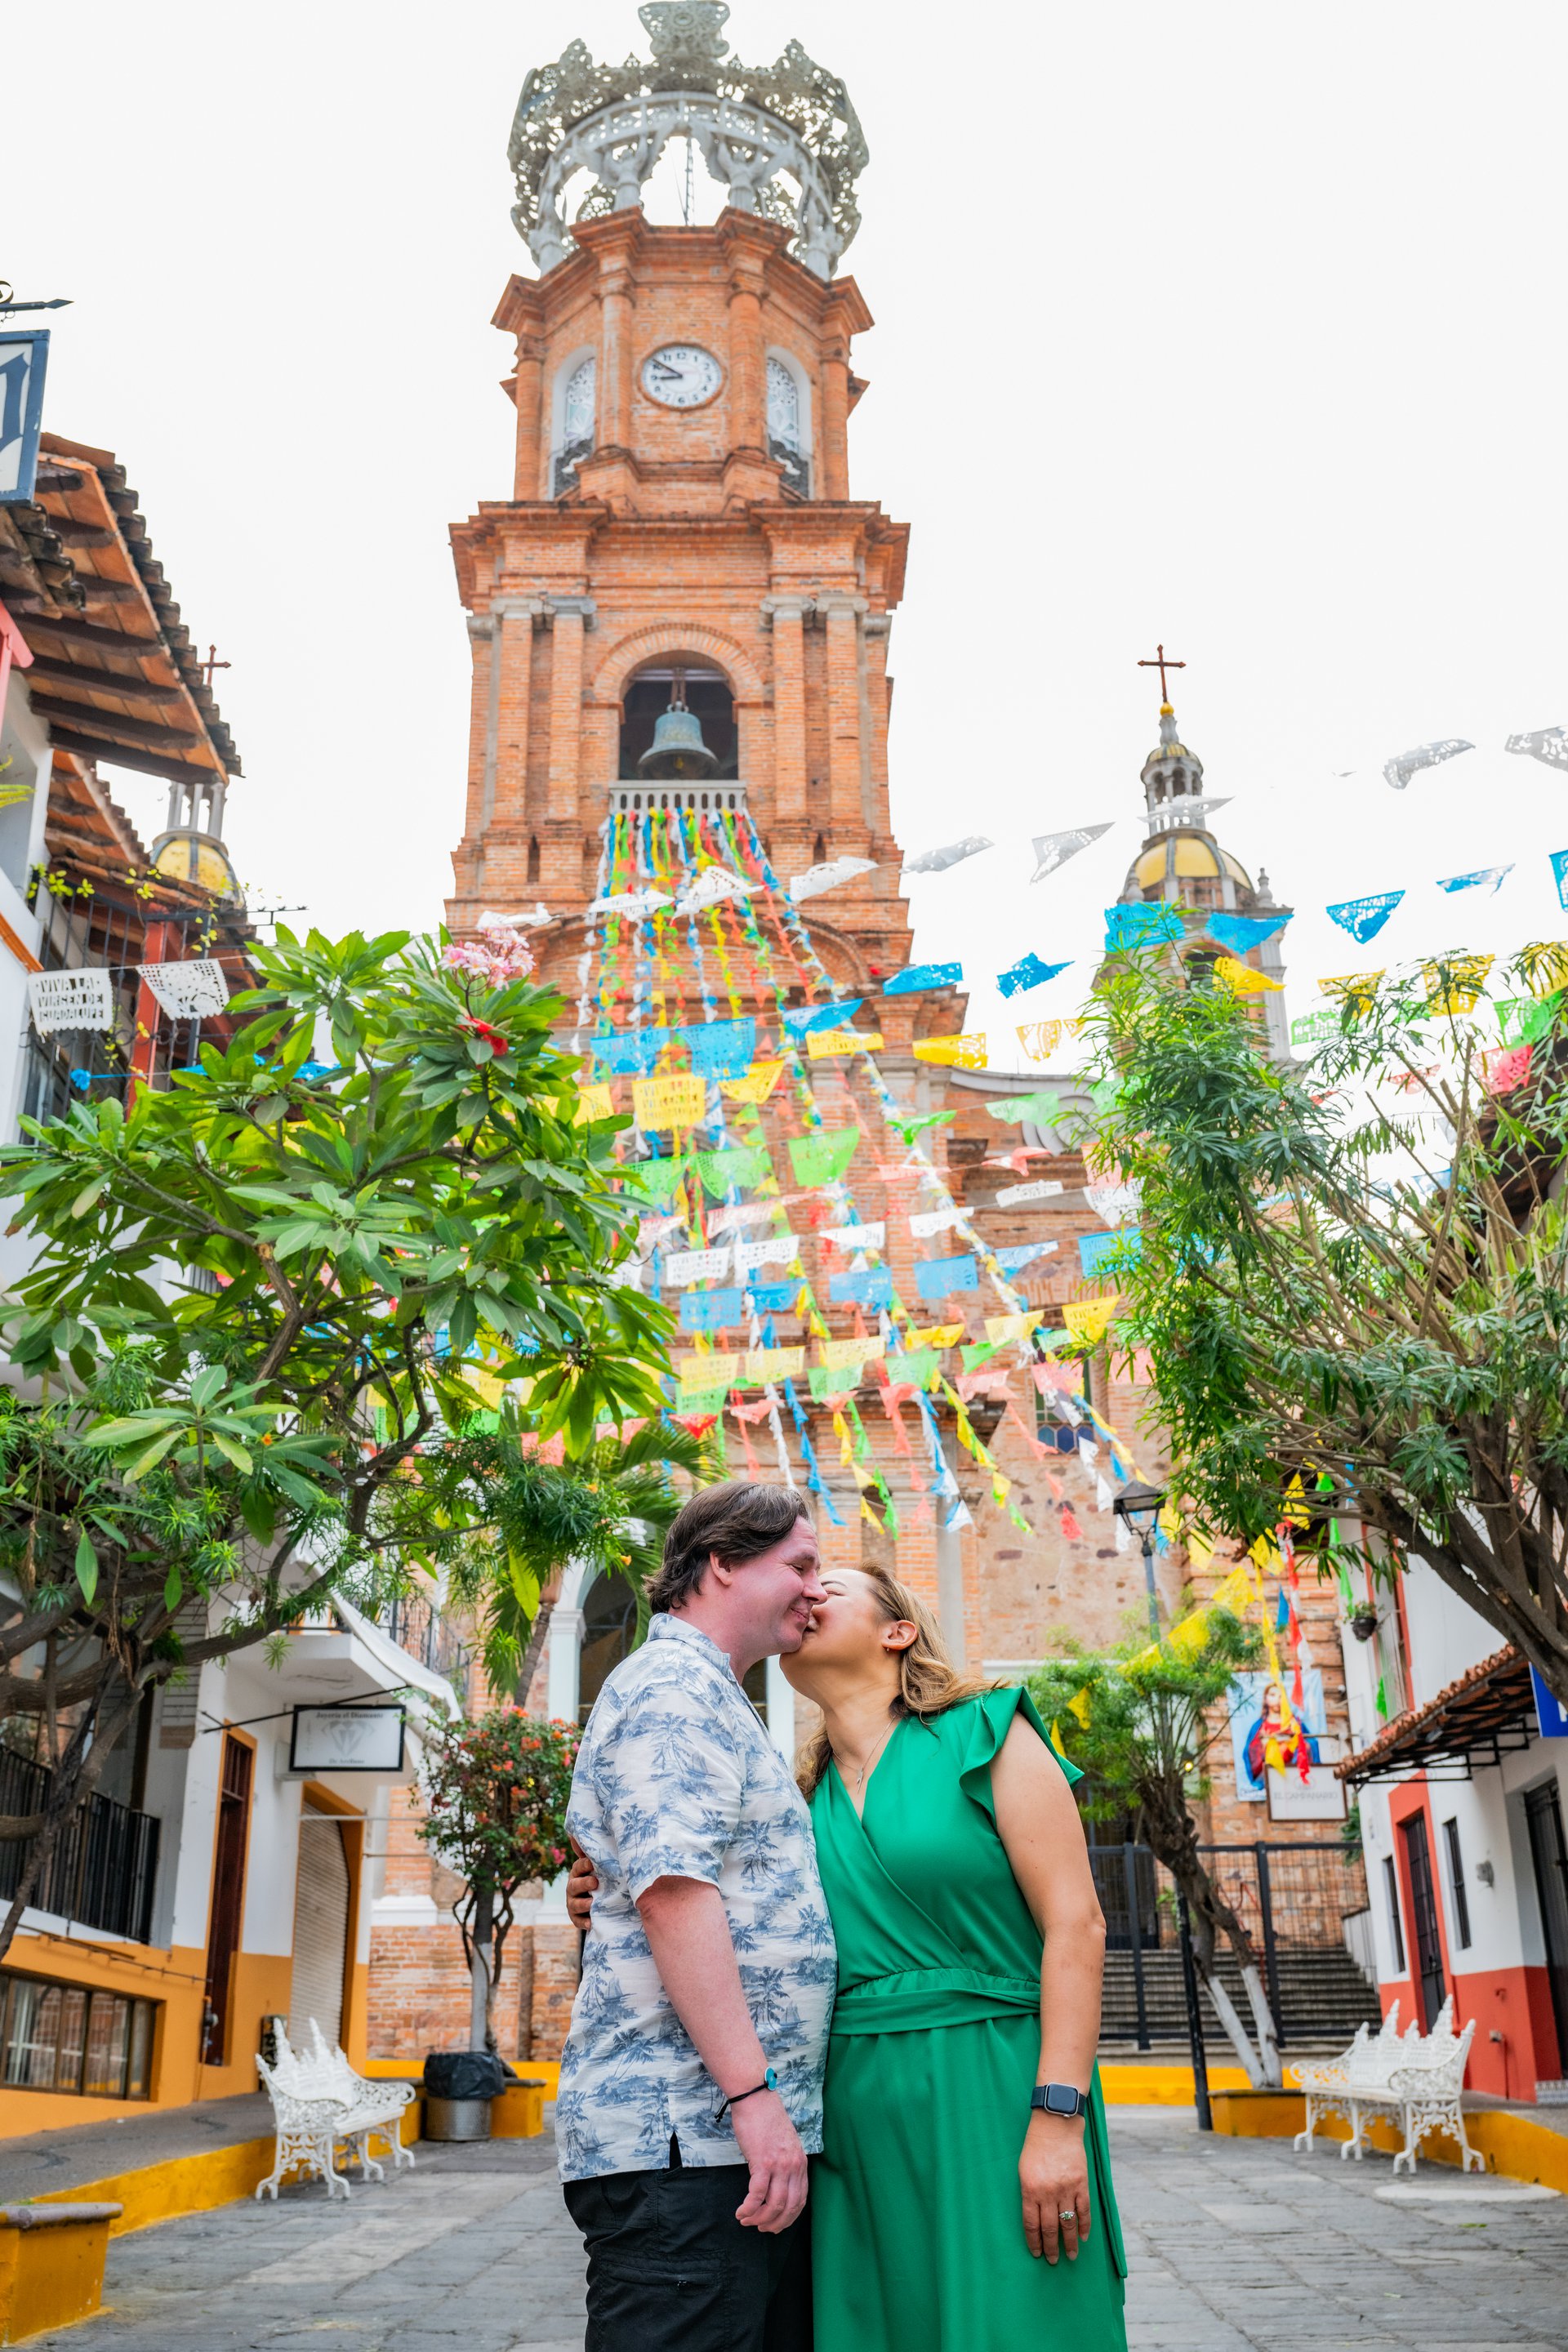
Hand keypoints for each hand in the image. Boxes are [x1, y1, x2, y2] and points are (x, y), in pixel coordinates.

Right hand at [566, 1843, 598, 1931]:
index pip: (578, 1867)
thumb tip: (594, 1834)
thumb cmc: (603, 1877)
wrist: (603, 1900)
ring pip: (574, 1903)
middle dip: (584, 1883)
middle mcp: (573, 1886)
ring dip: (583, 1903)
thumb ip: (598, 1854)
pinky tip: (591, 1923)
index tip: (592, 1863)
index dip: (584, 1865)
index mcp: (579, 1872)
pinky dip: (584, 1922)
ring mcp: (573, 1902)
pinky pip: (578, 1920)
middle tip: (595, 1882)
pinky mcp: (576, 1917)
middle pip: (574, 1885)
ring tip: (592, 1903)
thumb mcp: (602, 1866)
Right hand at [730, 2090, 808, 2235]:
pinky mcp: (762, 2162)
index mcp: (800, 2162)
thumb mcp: (785, 2143)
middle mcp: (793, 2166)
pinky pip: (757, 2195)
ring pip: (773, 2205)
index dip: (788, 2218)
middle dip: (773, 2223)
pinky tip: (741, 2212)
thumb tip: (778, 2184)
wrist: (755, 2098)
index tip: (775, 2225)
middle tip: (760, 2227)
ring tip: (747, 2220)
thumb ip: (786, 2163)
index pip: (800, 2200)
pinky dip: (749, 2208)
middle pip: (788, 2207)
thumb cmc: (766, 2119)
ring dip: (759, 2218)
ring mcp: (779, 2165)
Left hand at [1020, 2113, 1090, 2263]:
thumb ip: (1029, 2194)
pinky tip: (1083, 2237)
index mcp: (1030, 2190)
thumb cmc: (1035, 2147)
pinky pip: (1084, 2210)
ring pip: (1068, 2224)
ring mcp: (1066, 2189)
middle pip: (1050, 2228)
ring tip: (1071, 2256)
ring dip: (1070, 2243)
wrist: (1055, 2125)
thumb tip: (1035, 2219)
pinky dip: (1084, 2226)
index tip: (1037, 2254)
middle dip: (1051, 2248)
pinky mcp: (1081, 2183)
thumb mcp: (1024, 2170)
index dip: (1034, 2242)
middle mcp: (1048, 2193)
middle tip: (1053, 2261)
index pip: (1031, 2224)